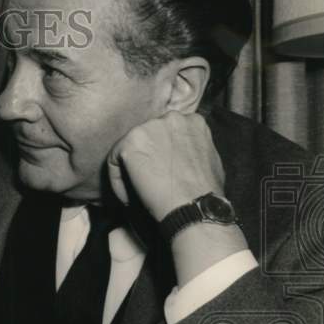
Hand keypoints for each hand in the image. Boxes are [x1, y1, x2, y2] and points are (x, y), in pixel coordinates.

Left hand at [106, 110, 224, 221]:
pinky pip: (114, 161)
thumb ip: (193, 148)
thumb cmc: (206, 191)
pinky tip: (128, 198)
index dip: (159, 155)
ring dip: (129, 171)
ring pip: (128, 149)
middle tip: (145, 182)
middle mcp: (171, 118)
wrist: (195, 205)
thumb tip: (183, 155)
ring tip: (137, 193)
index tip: (158, 172)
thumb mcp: (209, 159)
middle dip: (144, 159)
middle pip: (146, 138)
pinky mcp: (130, 144)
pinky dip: (117, 181)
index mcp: (192, 121)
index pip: (164, 133)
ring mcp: (150, 128)